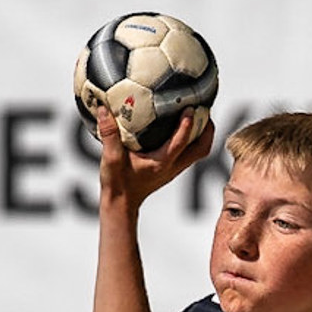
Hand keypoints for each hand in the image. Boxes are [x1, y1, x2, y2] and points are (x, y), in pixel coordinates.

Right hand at [91, 107, 215, 210]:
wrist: (121, 204)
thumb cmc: (117, 183)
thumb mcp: (110, 157)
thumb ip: (108, 133)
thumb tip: (104, 109)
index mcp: (161, 163)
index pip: (181, 142)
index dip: (187, 124)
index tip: (191, 107)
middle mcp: (172, 167)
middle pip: (202, 149)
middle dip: (207, 129)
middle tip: (205, 109)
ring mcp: (174, 169)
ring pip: (198, 152)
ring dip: (202, 134)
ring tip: (200, 114)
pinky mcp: (170, 169)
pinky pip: (189, 153)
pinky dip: (192, 139)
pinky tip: (183, 126)